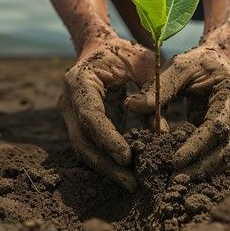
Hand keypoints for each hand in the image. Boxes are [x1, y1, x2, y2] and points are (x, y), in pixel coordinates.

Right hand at [59, 36, 153, 190]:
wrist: (100, 46)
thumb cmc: (125, 52)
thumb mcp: (144, 65)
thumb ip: (152, 94)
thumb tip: (161, 133)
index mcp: (80, 81)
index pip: (91, 116)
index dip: (108, 139)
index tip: (127, 158)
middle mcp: (68, 101)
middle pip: (82, 140)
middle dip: (107, 164)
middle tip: (132, 183)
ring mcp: (69, 115)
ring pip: (83, 149)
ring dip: (107, 168)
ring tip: (132, 184)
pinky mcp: (78, 125)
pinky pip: (90, 147)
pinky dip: (107, 161)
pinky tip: (127, 174)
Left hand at [126, 39, 229, 180]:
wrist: (217, 59)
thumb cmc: (196, 62)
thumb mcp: (178, 67)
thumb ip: (158, 88)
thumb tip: (132, 106)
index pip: (217, 126)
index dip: (197, 145)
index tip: (175, 160)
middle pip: (227, 147)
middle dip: (202, 166)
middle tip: (175, 179)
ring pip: (228, 155)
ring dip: (205, 170)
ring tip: (179, 180)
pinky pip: (224, 155)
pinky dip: (207, 165)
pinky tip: (187, 173)